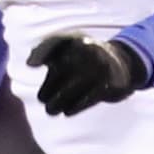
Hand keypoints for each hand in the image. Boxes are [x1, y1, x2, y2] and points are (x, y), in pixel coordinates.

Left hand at [26, 34, 146, 116]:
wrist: (124, 64)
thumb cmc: (87, 59)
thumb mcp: (69, 48)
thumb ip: (46, 51)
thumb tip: (29, 64)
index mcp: (78, 41)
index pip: (55, 43)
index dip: (41, 53)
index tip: (31, 65)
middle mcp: (89, 51)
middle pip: (60, 73)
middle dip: (48, 90)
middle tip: (44, 100)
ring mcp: (100, 68)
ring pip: (71, 89)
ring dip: (57, 103)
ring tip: (51, 110)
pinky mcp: (109, 85)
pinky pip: (87, 99)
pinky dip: (75, 106)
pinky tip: (68, 112)